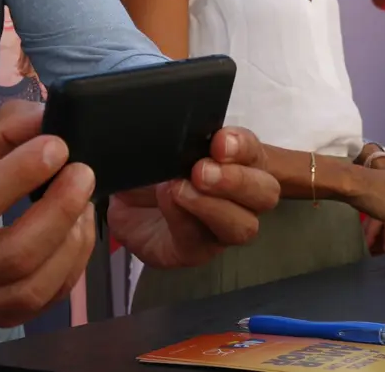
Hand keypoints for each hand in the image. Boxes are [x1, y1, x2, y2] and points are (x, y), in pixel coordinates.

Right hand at [0, 100, 94, 328]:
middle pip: (16, 251)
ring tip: (86, 203)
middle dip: (60, 210)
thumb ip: (4, 128)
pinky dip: (74, 264)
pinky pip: (48, 299)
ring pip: (36, 283)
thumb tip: (49, 117)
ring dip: (74, 240)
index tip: (57, 146)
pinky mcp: (0, 317)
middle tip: (84, 174)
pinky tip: (77, 232)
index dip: (22, 173)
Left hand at [107, 127, 279, 267]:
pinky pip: (199, 241)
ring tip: (181, 189)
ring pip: (243, 226)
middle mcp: (238, 199)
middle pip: (265, 193)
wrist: (119, 202)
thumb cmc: (149, 168)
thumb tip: (177, 131)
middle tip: (202, 170)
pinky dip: (182, 218)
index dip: (242, 146)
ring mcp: (220, 230)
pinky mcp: (194, 251)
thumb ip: (176, 139)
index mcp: (236, 164)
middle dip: (237, 180)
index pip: (254, 152)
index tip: (221, 141)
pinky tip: (168, 202)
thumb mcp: (156, 146)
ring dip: (213, 206)